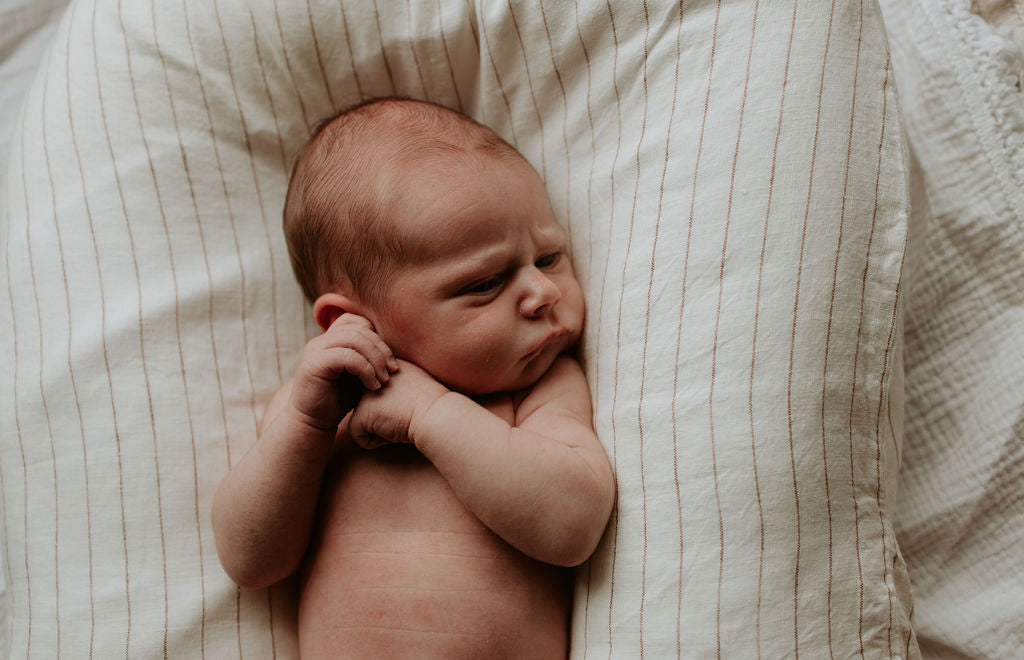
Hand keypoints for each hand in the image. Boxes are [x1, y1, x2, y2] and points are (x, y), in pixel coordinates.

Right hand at [288, 314, 397, 429]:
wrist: (312, 422)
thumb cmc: (337, 400)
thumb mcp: (356, 375)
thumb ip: (366, 358)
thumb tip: (392, 348)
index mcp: (330, 339)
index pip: (357, 321)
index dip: (377, 337)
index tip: (390, 361)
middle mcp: (320, 341)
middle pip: (359, 329)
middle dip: (381, 349)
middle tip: (392, 371)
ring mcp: (315, 351)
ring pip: (354, 339)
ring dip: (375, 359)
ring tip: (384, 379)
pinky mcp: (315, 365)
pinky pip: (347, 356)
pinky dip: (365, 370)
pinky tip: (373, 386)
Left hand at [347, 359, 448, 447]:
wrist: (437, 413)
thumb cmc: (434, 405)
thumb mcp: (415, 384)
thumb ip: (396, 386)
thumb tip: (386, 401)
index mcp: (385, 364)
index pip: (378, 394)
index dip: (393, 405)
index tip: (412, 404)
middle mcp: (370, 376)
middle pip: (368, 406)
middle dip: (384, 416)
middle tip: (405, 413)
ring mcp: (363, 393)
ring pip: (363, 421)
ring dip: (380, 428)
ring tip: (400, 420)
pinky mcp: (360, 413)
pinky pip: (359, 437)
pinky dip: (376, 442)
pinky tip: (393, 430)